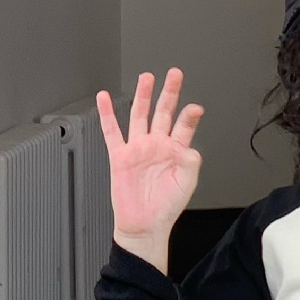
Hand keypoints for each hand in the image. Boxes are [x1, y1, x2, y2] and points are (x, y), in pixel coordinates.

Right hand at [97, 69, 203, 267]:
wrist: (143, 225)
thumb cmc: (165, 207)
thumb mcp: (186, 183)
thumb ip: (190, 162)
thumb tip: (189, 146)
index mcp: (175, 151)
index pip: (184, 126)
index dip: (189, 115)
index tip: (195, 107)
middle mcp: (156, 146)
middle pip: (163, 112)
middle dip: (169, 92)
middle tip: (174, 74)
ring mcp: (138, 149)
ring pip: (139, 115)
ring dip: (143, 96)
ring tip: (146, 78)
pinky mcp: (120, 156)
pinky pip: (112, 132)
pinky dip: (107, 114)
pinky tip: (104, 99)